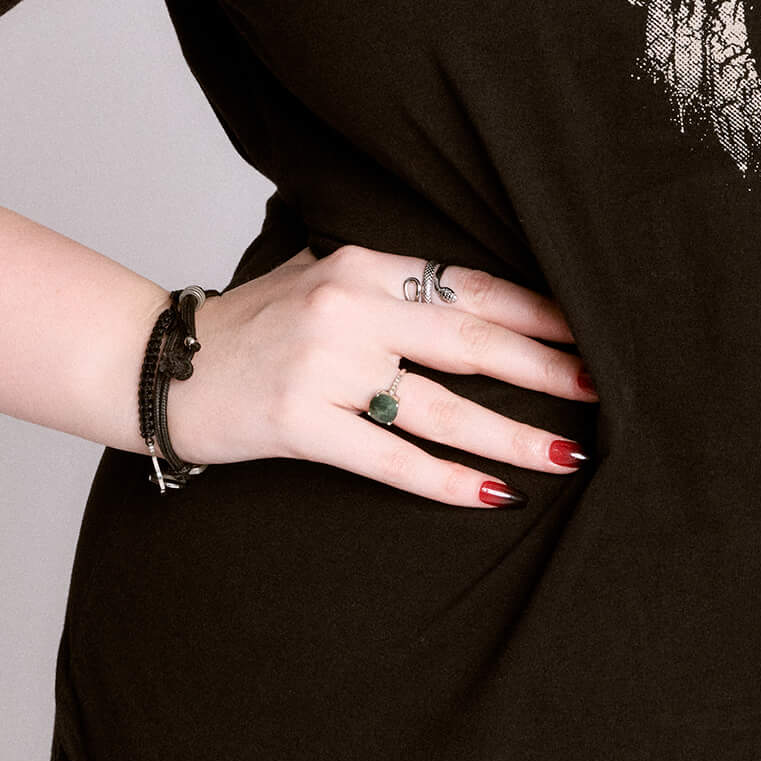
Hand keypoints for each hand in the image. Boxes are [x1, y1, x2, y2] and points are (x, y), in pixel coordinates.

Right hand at [164, 244, 596, 506]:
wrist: (156, 365)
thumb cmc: (251, 327)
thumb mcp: (321, 281)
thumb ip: (390, 288)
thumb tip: (482, 305)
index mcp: (363, 265)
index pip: (470, 287)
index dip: (536, 314)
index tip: (591, 332)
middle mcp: (348, 308)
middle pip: (469, 341)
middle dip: (545, 369)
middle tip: (604, 389)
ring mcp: (322, 367)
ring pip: (439, 406)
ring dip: (511, 435)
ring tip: (568, 456)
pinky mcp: (298, 423)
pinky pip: (388, 457)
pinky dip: (443, 479)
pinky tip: (490, 496)